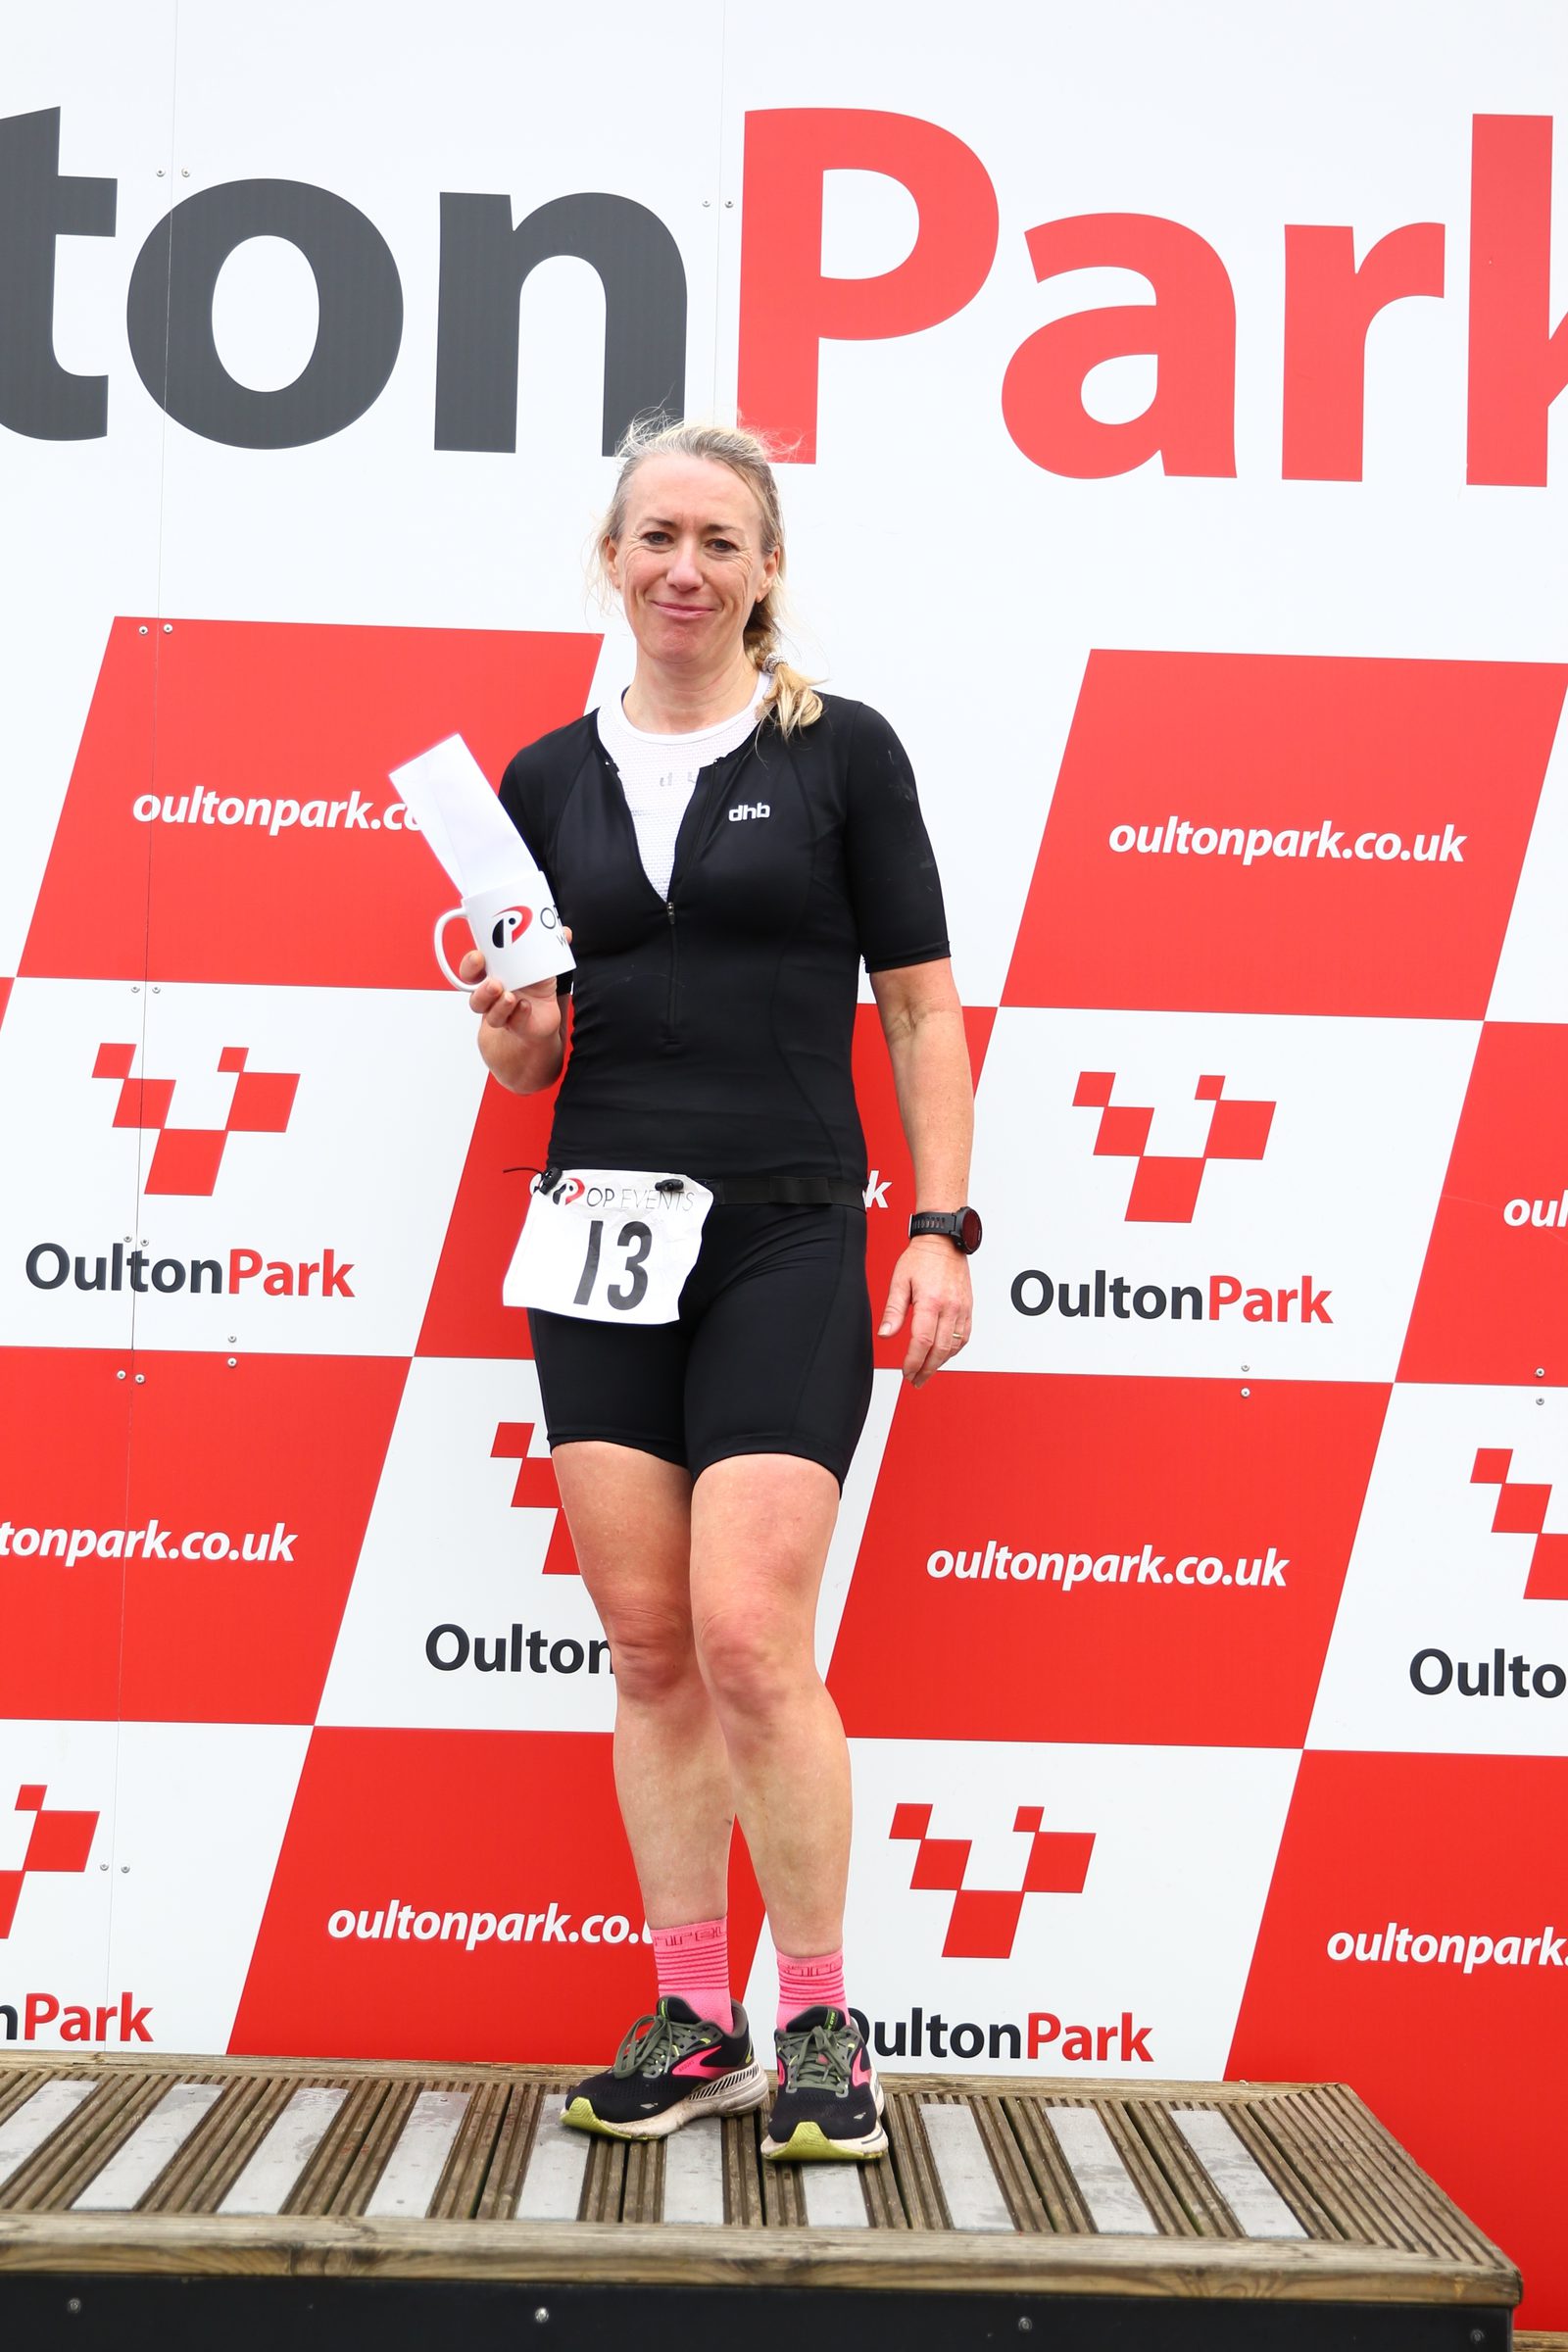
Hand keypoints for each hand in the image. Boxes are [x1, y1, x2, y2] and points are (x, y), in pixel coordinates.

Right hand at [460, 929, 571, 1084]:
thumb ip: (549, 946)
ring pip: (489, 1013)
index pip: (470, 971)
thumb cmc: (535, 985)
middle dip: (482, 990)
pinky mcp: (515, 1026)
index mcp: (492, 975)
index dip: (470, 964)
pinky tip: (526, 1007)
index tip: (479, 957)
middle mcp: (492, 996)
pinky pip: (513, 1023)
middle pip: (475, 996)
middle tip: (495, 983)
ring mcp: (502, 1012)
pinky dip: (519, 1014)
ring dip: (499, 1005)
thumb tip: (565, 931)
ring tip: (510, 997)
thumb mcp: (540, 962)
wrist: (545, 1013)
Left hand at [878, 1236, 972, 1385]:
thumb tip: (885, 1335)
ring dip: (940, 1363)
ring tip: (926, 1371)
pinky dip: (954, 1350)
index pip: (922, 1342)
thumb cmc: (920, 1259)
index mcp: (931, 1302)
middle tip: (915, 1380)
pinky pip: (964, 1336)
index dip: (913, 1362)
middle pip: (940, 1350)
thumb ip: (893, 1310)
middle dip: (926, 1369)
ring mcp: (962, 1308)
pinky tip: (943, 1355)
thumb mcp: (899, 1281)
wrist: (944, 1241)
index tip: (906, 1372)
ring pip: (954, 1346)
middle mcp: (950, 1307)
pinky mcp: (968, 1308)